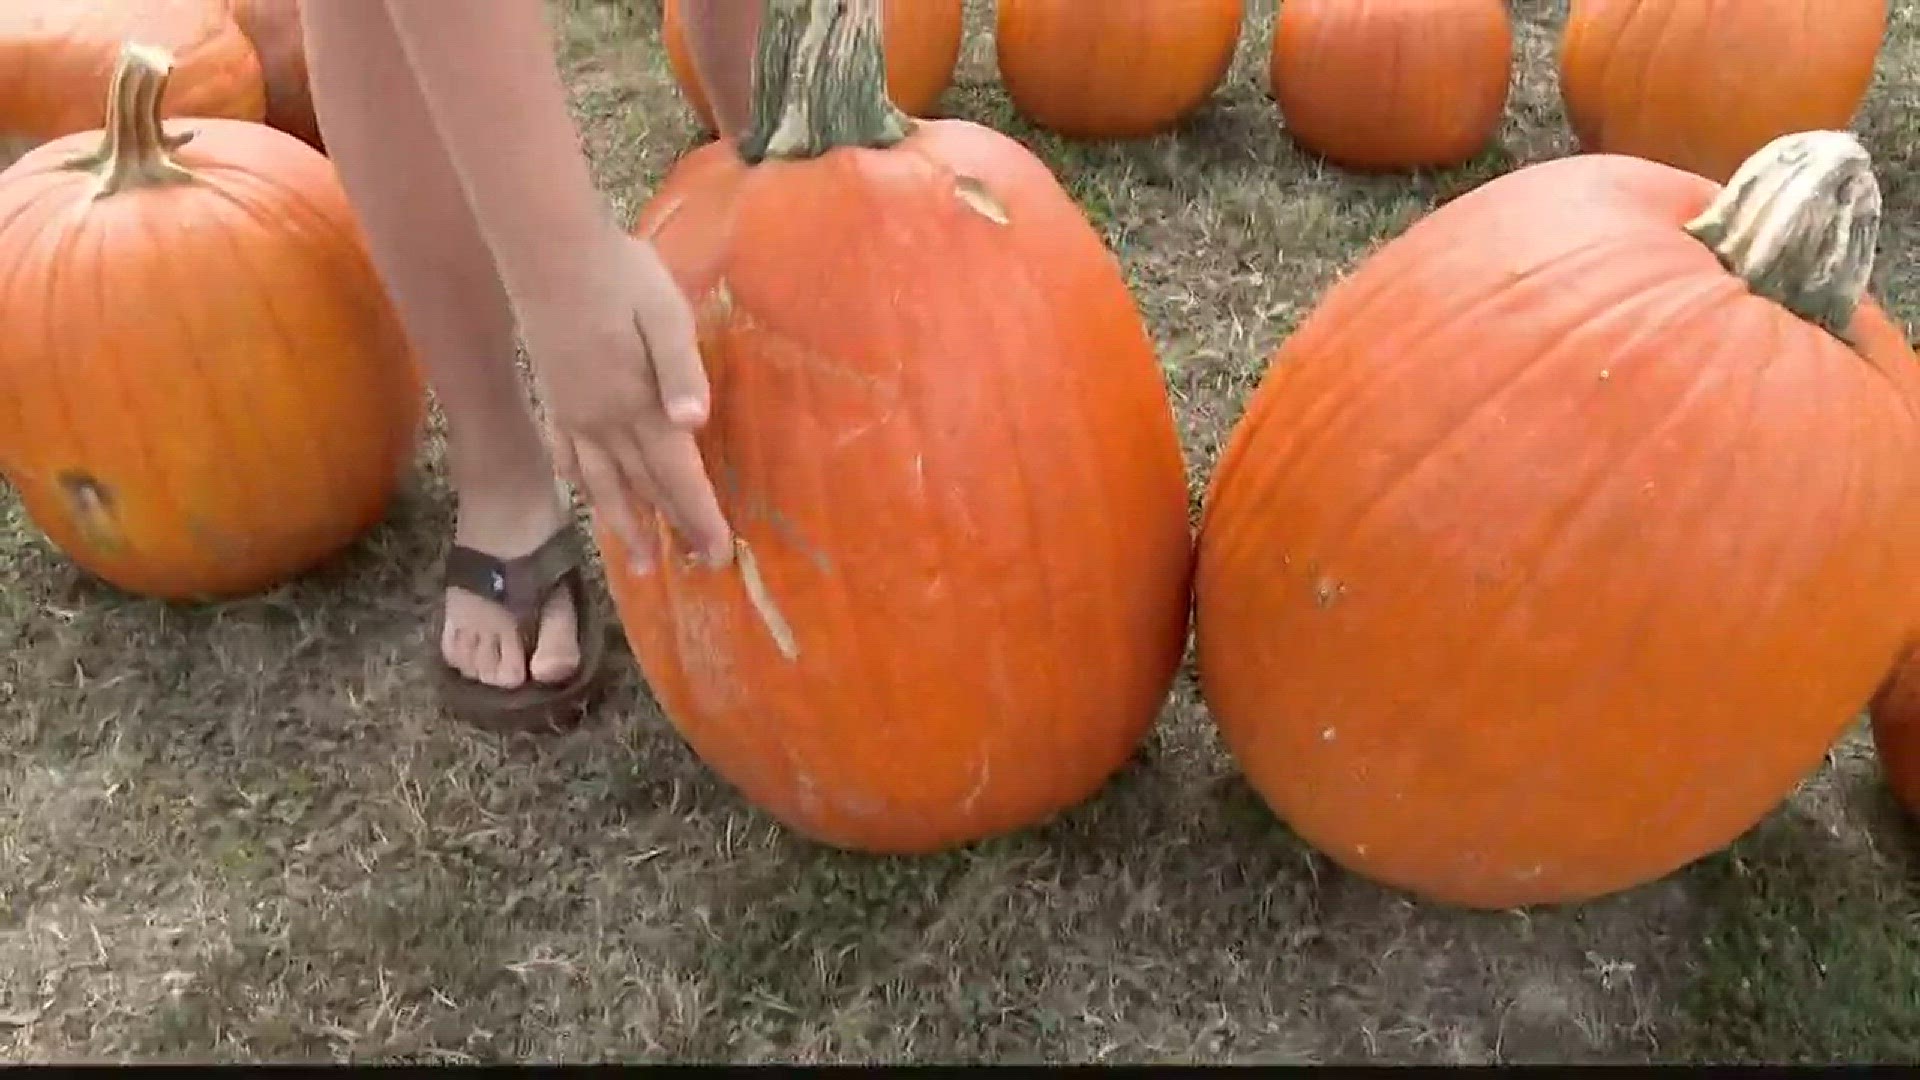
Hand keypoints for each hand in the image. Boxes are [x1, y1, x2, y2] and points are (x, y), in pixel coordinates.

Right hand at [516, 232, 733, 571]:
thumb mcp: (666, 313)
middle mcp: (602, 421)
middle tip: (692, 568)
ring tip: (640, 561)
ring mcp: (572, 412)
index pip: (676, 476)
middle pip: (644, 488)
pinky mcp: (552, 396)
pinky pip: (567, 456)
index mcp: (637, 405)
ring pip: (600, 483)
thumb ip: (681, 370)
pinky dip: (581, 484)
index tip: (718, 555)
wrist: (547, 250)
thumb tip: (693, 425)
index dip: (698, 518)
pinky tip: (585, 495)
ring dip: (624, 524)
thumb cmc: (619, 274)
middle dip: (671, 529)